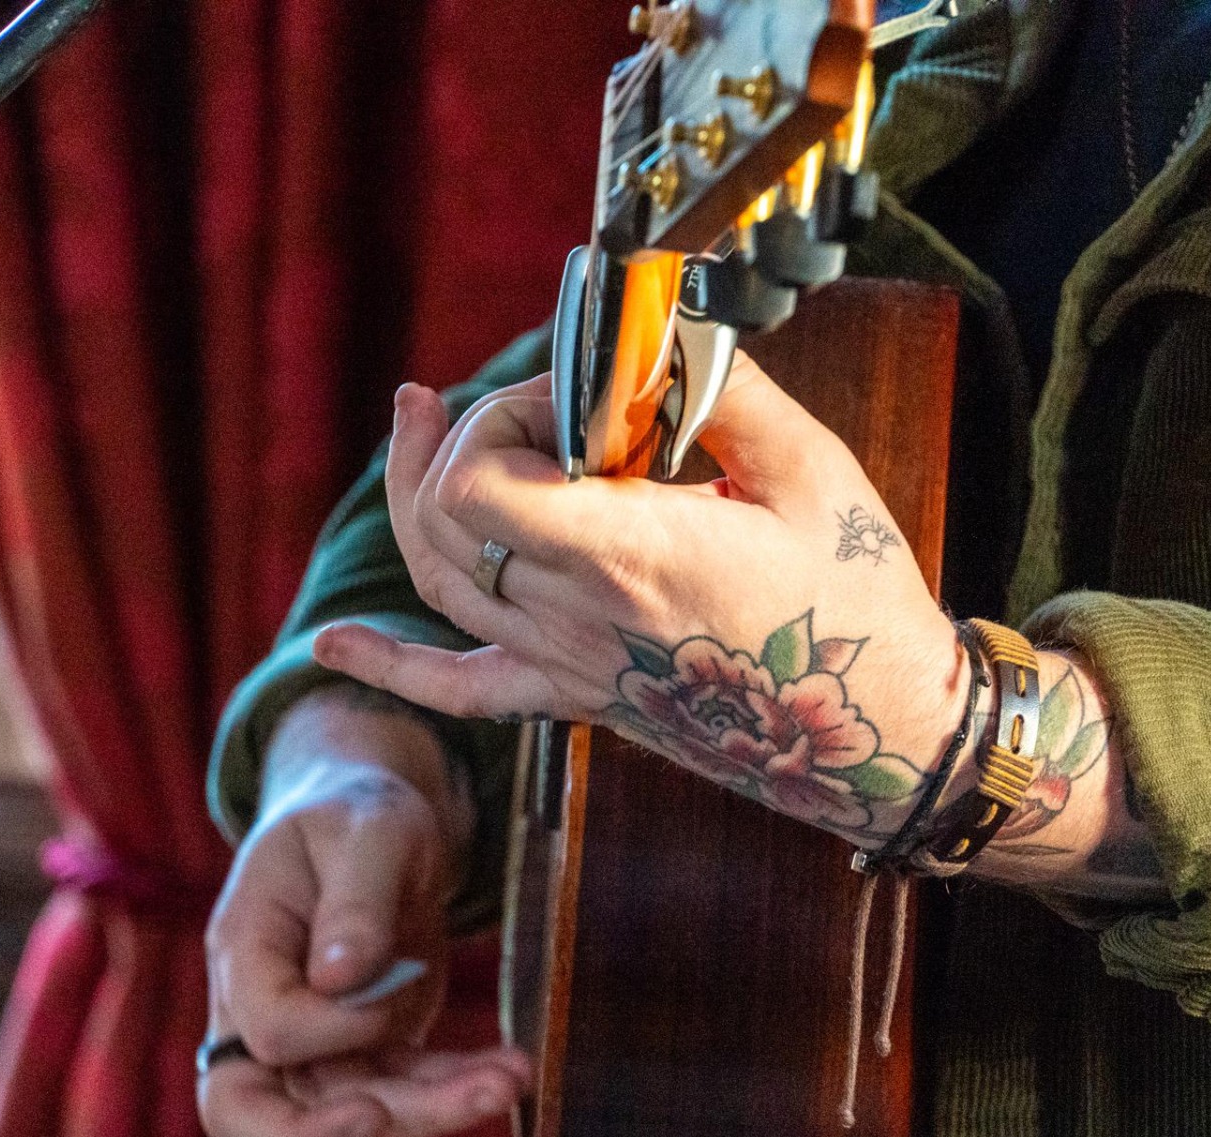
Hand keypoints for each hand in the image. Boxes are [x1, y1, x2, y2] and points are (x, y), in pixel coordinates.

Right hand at [198, 687, 529, 1136]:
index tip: (382, 989)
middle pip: (261, 1109)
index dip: (328, 1027)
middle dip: (327, 1133)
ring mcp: (316, 1037)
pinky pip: (405, 1089)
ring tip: (508, 1081)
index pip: (268, 1028)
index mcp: (245, 947)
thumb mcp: (367, 829)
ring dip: (430, 1109)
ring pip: (351, 1108)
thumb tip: (341, 980)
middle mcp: (264, 1007)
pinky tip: (509, 1071)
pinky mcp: (369, 1046)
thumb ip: (353, 900)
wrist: (377, 824)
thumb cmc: (356, 812)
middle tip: (387, 1119)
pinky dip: (456, 1088)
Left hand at [313, 361, 968, 843]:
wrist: (876, 737)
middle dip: (458, 432)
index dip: (498, 414)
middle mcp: (575, 616)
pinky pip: (456, 690)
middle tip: (498, 390)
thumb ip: (722, 389)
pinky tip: (334, 647)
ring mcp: (564, 664)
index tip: (568, 393)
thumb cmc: (856, 602)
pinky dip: (388, 666)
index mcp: (628, 555)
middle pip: (444, 515)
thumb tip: (659, 326)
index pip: (480, 480)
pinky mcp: (572, 697)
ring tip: (415, 421)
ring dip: (407, 493)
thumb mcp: (810, 470)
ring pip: (435, 578)